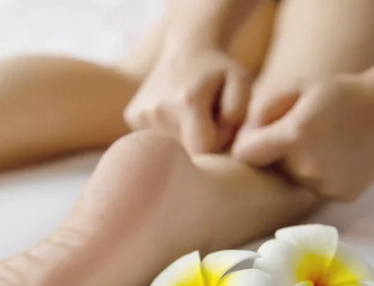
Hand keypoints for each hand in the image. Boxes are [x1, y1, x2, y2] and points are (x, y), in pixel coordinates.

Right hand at [124, 47, 250, 153]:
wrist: (187, 47)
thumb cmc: (219, 69)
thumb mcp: (241, 81)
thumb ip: (239, 111)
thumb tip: (218, 142)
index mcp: (187, 102)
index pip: (204, 149)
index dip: (218, 141)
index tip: (220, 124)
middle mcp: (158, 110)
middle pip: (186, 150)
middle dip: (201, 141)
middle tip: (207, 117)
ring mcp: (141, 114)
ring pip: (170, 147)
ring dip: (185, 137)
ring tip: (190, 114)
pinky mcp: (132, 116)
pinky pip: (155, 140)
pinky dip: (168, 132)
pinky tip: (174, 113)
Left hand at [232, 75, 373, 200]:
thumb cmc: (339, 92)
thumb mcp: (297, 86)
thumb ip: (262, 107)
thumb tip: (242, 134)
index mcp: (294, 136)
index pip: (244, 154)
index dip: (246, 143)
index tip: (257, 135)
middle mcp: (308, 166)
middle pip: (269, 168)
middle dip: (273, 154)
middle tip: (296, 135)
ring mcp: (326, 185)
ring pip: (291, 180)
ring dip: (296, 166)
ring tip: (319, 144)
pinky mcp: (341, 195)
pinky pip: (314, 188)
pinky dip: (318, 176)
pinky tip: (333, 157)